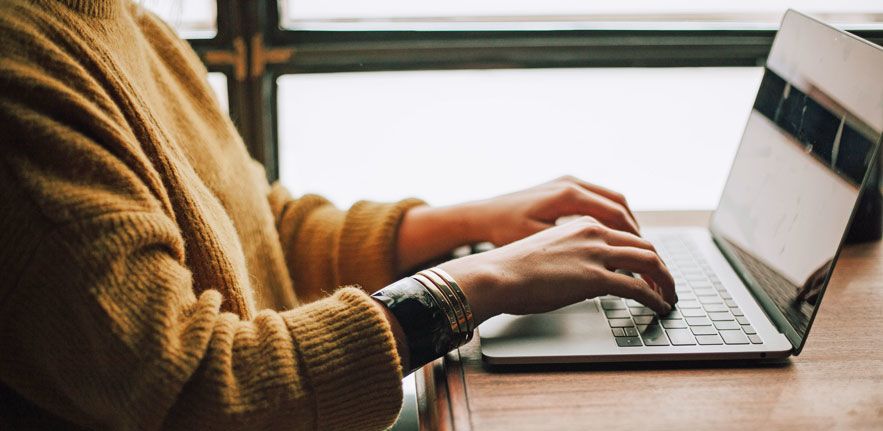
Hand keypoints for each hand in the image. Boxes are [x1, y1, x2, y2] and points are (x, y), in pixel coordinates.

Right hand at [438, 216, 675, 324]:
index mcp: (582, 224)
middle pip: (645, 246)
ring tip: (669, 297)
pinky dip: (655, 297)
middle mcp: (594, 232)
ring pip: (650, 262)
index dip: (644, 253)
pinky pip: (638, 287)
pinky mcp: (595, 277)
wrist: (497, 274)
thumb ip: (572, 254)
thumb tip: (582, 274)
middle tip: (667, 284)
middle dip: (661, 267)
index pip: (626, 235)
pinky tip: (659, 307)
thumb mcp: (548, 250)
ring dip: (665, 281)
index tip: (649, 269)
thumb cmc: (513, 268)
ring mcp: (596, 254)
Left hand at [463, 175, 639, 246]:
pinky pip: (598, 198)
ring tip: (634, 247)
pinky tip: (612, 235)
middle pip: (619, 205)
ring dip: (625, 222)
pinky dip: (610, 215)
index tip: (646, 258)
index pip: (616, 215)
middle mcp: (572, 183)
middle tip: (647, 255)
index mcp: (569, 195)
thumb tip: (607, 264)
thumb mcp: (539, 243)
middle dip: (636, 231)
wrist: (482, 215)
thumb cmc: (505, 231)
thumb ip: (574, 250)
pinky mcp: (563, 186)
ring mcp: (568, 182)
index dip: (634, 239)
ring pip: (611, 200)